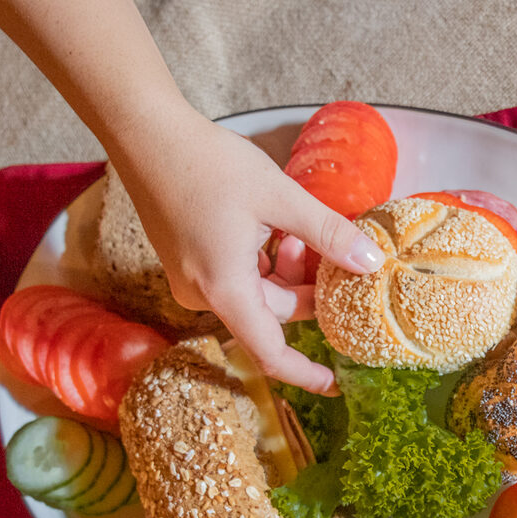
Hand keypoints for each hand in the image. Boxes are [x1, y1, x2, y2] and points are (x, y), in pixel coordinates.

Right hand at [108, 107, 383, 394]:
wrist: (145, 133)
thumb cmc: (207, 162)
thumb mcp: (280, 197)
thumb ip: (328, 233)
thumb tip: (370, 262)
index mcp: (225, 289)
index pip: (270, 352)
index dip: (304, 373)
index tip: (334, 384)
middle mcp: (203, 293)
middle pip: (271, 312)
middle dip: (306, 288)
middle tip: (335, 254)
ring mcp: (192, 279)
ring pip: (256, 291)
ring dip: (285, 268)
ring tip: (299, 228)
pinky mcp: (187, 262)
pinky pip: (236, 276)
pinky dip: (262, 259)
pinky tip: (275, 227)